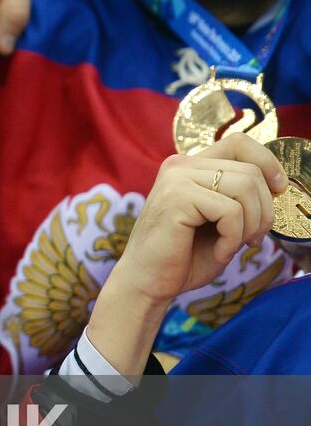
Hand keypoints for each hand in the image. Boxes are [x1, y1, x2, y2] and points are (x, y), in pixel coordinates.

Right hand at [87, 134, 286, 375]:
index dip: (267, 162)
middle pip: (250, 171)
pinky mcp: (177, 198)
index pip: (239, 142)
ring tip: (233, 245)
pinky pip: (231, 211)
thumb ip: (239, 197)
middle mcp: (180, 165)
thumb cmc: (184, 256)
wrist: (148, 283)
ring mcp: (176, 179)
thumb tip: (277, 184)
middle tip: (252, 239)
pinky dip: (234, 238)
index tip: (278, 190)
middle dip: (264, 210)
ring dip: (251, 225)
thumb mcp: (219, 220)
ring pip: (245, 188)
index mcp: (189, 166)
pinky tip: (219, 252)